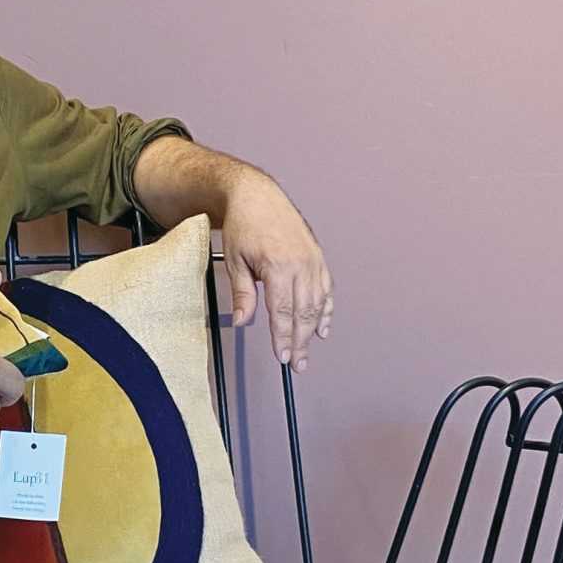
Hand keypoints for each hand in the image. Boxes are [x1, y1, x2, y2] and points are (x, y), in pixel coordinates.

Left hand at [222, 173, 332, 372]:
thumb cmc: (244, 226)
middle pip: (304, 312)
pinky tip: (323, 329)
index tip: (283, 357)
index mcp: (279, 266)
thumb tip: (243, 322)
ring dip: (314, 331)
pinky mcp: (318, 258)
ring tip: (308, 352)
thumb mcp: (235, 261)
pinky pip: (327, 289)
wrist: (258, 197)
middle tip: (298, 365)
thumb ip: (243, 294)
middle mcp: (301, 264)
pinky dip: (326, 310)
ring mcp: (313, 261)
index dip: (284, 337)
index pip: (283, 311)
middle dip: (301, 342)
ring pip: (318, 303)